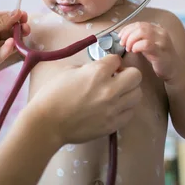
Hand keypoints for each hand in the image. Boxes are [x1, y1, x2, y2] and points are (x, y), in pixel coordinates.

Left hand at [0, 10, 30, 82]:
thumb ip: (0, 20)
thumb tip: (17, 13)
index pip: (4, 18)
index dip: (15, 17)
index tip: (24, 16)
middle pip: (9, 30)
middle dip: (19, 28)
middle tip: (26, 27)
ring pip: (10, 42)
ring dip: (17, 38)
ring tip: (23, 33)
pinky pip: (4, 54)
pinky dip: (9, 48)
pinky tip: (11, 43)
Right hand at [26, 55, 142, 144]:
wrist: (47, 124)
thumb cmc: (52, 94)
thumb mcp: (69, 71)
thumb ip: (89, 68)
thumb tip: (101, 69)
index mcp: (97, 72)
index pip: (117, 59)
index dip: (111, 62)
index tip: (107, 67)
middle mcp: (110, 89)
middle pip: (136, 76)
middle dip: (127, 74)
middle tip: (116, 78)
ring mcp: (114, 108)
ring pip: (137, 94)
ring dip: (128, 91)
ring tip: (116, 94)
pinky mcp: (113, 124)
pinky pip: (130, 113)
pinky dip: (124, 108)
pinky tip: (113, 107)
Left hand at [118, 21, 178, 80]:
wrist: (174, 70)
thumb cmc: (160, 57)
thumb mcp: (149, 44)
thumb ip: (140, 38)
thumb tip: (125, 35)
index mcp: (157, 29)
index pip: (139, 23)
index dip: (127, 29)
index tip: (121, 36)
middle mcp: (160, 32)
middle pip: (139, 26)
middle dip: (127, 34)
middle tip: (123, 44)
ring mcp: (162, 41)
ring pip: (142, 32)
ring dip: (131, 40)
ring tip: (129, 48)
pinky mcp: (161, 52)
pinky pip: (146, 44)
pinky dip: (137, 46)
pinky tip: (134, 51)